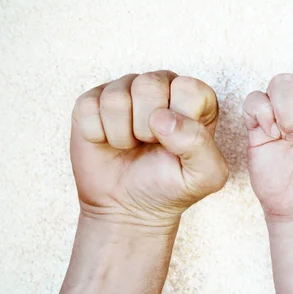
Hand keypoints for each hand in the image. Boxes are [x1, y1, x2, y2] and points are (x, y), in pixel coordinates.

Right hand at [71, 71, 228, 229]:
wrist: (128, 209)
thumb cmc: (170, 187)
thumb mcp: (204, 177)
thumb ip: (200, 144)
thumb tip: (163, 118)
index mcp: (196, 99)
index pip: (189, 88)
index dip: (180, 120)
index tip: (176, 143)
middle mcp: (162, 87)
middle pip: (149, 85)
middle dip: (147, 127)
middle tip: (150, 145)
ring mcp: (125, 90)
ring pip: (116, 97)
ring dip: (122, 134)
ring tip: (131, 145)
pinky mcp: (92, 101)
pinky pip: (88, 107)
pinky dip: (97, 134)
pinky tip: (108, 143)